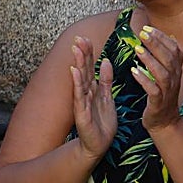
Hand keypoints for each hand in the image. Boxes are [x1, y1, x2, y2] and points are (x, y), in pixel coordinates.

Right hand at [69, 35, 116, 160]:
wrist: (99, 145)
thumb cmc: (102, 123)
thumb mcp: (107, 98)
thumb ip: (106, 80)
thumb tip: (106, 61)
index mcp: (93, 89)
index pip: (89, 67)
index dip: (88, 52)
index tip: (85, 38)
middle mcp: (85, 93)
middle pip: (83, 70)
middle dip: (81, 53)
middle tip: (78, 37)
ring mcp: (82, 102)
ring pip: (80, 79)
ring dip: (78, 63)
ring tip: (76, 49)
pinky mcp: (82, 113)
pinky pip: (79, 96)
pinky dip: (77, 82)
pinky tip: (75, 71)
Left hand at [130, 24, 182, 132]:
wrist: (164, 122)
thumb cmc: (162, 95)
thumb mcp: (167, 74)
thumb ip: (166, 57)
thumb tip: (168, 36)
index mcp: (176, 70)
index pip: (174, 48)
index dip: (162, 37)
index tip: (148, 28)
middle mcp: (175, 78)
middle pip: (169, 57)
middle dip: (156, 43)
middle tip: (142, 33)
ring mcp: (168, 91)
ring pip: (163, 73)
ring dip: (150, 60)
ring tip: (137, 50)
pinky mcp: (159, 102)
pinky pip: (153, 90)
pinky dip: (144, 80)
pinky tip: (134, 72)